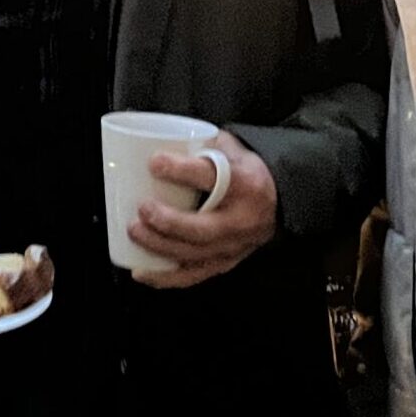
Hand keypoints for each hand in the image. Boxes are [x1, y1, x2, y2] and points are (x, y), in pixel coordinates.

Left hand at [129, 131, 276, 288]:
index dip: (180, 170)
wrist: (280, 200)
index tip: (154, 162)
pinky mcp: (225, 262)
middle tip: (142, 208)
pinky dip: (165, 277)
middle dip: (167, 221)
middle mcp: (241, 219)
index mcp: (245, 183)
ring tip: (135, 231)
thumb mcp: (232, 149)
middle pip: (200, 228)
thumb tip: (156, 139)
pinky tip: (142, 271)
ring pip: (193, 254)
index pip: (211, 177)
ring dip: (159, 246)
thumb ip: (201, 145)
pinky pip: (193, 275)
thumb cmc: (248, 171)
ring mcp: (233, 246)